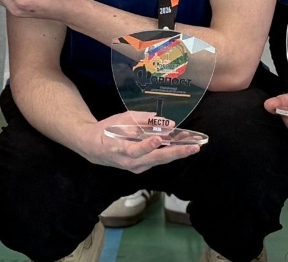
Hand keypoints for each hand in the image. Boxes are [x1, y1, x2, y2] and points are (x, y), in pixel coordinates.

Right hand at [79, 111, 203, 172]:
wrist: (94, 148)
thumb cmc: (108, 130)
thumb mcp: (122, 120)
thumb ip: (143, 120)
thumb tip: (165, 121)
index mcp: (121, 150)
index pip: (136, 150)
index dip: (147, 145)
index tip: (159, 138)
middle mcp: (131, 163)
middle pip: (155, 159)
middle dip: (176, 153)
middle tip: (193, 147)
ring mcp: (137, 167)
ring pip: (159, 160)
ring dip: (177, 151)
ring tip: (192, 142)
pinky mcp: (142, 167)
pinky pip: (157, 159)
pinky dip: (170, 151)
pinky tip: (180, 143)